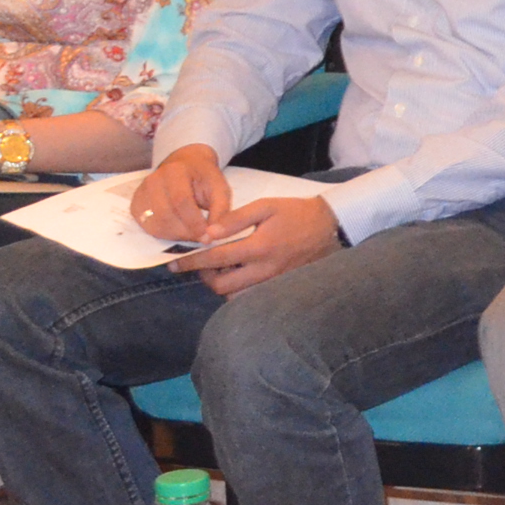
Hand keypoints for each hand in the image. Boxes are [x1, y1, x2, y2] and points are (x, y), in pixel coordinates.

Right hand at [128, 144, 231, 242]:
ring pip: (156, 225)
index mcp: (175, 171)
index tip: (207, 236)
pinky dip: (165, 234)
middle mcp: (153, 180)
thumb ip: (220, 211)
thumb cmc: (204, 179)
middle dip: (186, 232)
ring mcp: (141, 193)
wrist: (185, 166)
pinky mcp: (136, 206)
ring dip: (176, 236)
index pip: (181, 201)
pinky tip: (178, 230)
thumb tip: (212, 236)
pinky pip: (148, 227)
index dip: (194, 222)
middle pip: (166, 215)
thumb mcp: (219, 189)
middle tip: (200, 237)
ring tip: (191, 233)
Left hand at [177, 193, 342, 295]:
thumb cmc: (296, 213)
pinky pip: (249, 297)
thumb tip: (207, 233)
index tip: (174, 261)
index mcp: (259, 247)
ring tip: (221, 268)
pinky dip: (237, 289)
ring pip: (234, 297)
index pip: (215, 259)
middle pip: (221, 286)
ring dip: (221, 285)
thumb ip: (235, 219)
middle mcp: (264, 271)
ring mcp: (272, 283)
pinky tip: (238, 274)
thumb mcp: (266, 206)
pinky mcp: (278, 288)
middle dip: (204, 276)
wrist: (331, 227)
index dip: (191, 261)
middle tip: (202, 262)